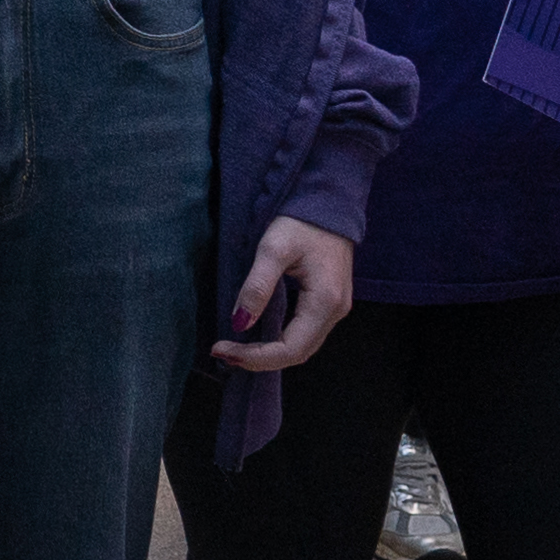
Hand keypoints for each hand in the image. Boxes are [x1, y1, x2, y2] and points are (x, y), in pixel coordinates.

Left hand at [211, 217, 358, 374]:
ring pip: (302, 346)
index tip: (222, 349)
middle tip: (223, 351)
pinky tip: (256, 334)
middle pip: (297, 354)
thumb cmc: (302, 220)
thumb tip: (238, 323)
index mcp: (326, 302)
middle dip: (259, 359)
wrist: (330, 200)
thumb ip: (257, 286)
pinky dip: (279, 340)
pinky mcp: (330, 302)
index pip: (290, 349)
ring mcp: (336, 308)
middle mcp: (337, 312)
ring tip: (235, 347)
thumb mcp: (273, 248)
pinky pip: (305, 333)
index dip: (255, 357)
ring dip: (268, 353)